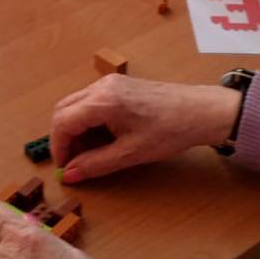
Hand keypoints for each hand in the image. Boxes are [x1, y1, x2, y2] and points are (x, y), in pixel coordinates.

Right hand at [52, 74, 241, 180]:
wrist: (200, 111)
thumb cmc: (169, 131)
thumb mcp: (130, 154)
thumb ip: (95, 164)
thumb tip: (70, 175)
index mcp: (102, 101)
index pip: (63, 122)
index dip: (59, 148)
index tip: (65, 169)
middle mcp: (101, 86)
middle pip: (63, 110)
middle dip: (64, 138)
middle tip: (74, 163)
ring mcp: (110, 83)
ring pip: (75, 105)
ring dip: (75, 130)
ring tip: (91, 153)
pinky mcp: (118, 85)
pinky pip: (90, 101)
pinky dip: (88, 121)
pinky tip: (103, 138)